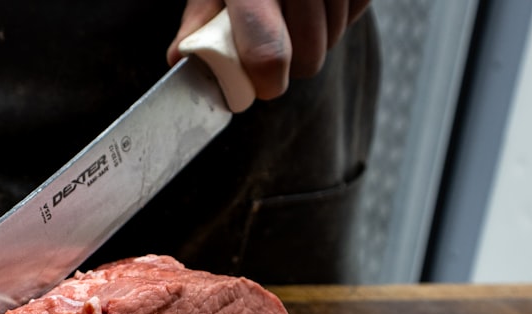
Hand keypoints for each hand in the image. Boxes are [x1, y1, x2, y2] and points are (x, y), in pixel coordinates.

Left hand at [168, 0, 370, 99]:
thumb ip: (199, 17)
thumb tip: (177, 57)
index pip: (268, 54)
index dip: (265, 82)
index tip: (259, 83)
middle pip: (309, 57)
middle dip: (291, 63)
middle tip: (272, 46)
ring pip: (334, 40)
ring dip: (314, 38)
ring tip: (292, 13)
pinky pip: (354, 17)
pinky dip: (336, 16)